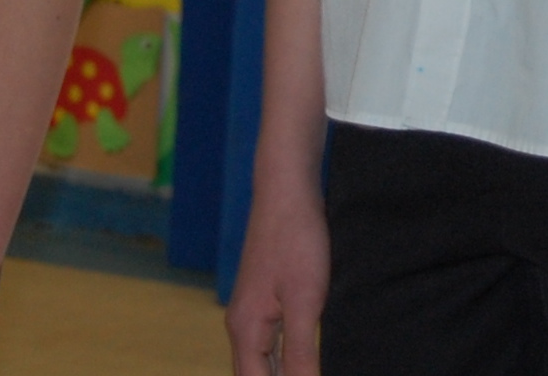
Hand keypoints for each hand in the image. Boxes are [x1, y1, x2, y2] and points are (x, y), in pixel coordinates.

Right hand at [227, 181, 330, 374]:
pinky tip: (302, 362)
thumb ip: (302, 350)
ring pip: (261, 360)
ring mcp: (251, 311)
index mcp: (246, 330)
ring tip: (306, 374)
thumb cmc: (296, 241)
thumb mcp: (305, 300)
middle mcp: (242, 325)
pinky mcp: (264, 298)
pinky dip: (283, 358)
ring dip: (280, 374)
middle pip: (253, 375)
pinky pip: (270, 342)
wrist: (286, 191)